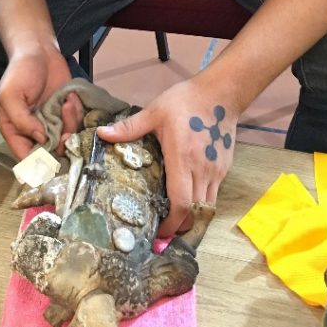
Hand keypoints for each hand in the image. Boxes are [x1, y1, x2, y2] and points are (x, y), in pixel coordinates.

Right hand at [0, 46, 81, 158]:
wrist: (39, 50)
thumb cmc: (20, 72)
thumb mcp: (11, 95)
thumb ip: (21, 120)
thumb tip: (40, 140)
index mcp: (16, 130)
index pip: (25, 157)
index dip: (38, 162)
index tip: (51, 158)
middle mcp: (35, 130)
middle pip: (51, 151)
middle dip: (61, 143)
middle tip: (65, 131)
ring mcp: (53, 121)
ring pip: (67, 137)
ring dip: (71, 123)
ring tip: (67, 102)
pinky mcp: (67, 112)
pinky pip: (77, 122)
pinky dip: (77, 113)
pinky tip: (72, 97)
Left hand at [97, 80, 235, 237]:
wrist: (221, 93)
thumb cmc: (186, 101)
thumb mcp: (155, 112)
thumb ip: (129, 128)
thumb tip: (101, 134)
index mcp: (182, 159)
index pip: (181, 203)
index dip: (171, 224)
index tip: (158, 233)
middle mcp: (202, 170)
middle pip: (195, 213)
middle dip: (180, 227)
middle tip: (163, 232)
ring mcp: (216, 170)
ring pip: (207, 207)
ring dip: (192, 217)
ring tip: (175, 221)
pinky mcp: (224, 168)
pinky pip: (213, 194)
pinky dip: (201, 203)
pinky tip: (188, 199)